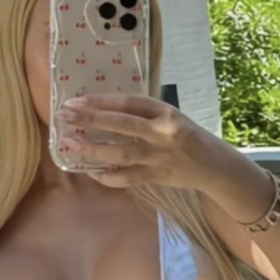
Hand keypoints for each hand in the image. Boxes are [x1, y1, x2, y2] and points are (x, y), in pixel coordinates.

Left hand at [56, 94, 210, 189]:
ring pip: (121, 153)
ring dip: (93, 148)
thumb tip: (104, 112)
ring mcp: (159, 156)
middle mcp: (162, 132)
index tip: (77, 101)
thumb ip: (144, 115)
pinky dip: (109, 176)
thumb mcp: (171, 117)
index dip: (100, 101)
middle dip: (90, 119)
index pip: (128, 103)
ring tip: (71, 144)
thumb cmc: (188, 138)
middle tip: (65, 116)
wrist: (214, 166)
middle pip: (121, 125)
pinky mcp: (158, 177)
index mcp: (164, 112)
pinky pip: (129, 178)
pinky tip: (92, 172)